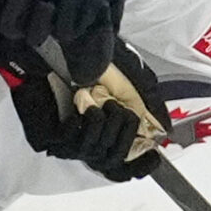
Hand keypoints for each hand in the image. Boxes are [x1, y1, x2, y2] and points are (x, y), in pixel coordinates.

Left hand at [10, 44, 169, 179]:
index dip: (140, 166)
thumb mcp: (133, 76)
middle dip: (123, 132)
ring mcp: (67, 140)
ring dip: (102, 123)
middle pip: (114, 159)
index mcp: (108, 131)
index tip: (153, 157)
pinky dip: (80, 121)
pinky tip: (79, 104)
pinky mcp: (47, 136)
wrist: (58, 44)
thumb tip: (164, 129)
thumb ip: (149, 102)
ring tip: (97, 100)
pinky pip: (70, 139)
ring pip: (94, 151)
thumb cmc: (93, 60)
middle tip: (118, 107)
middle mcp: (89, 140)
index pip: (124, 165)